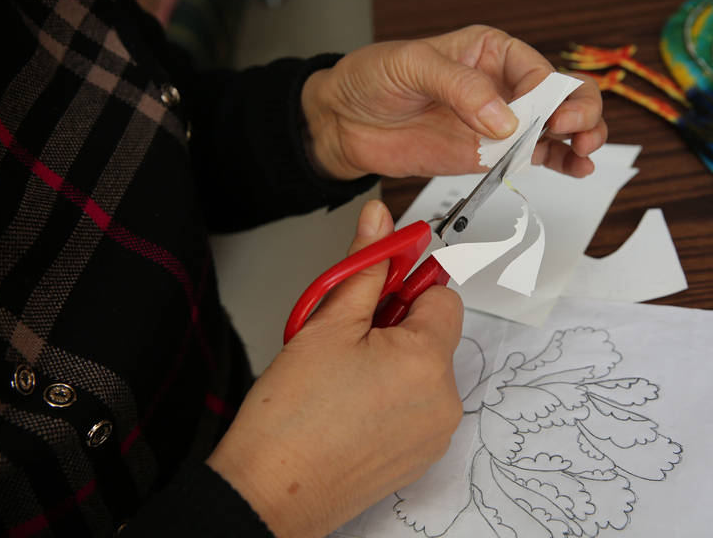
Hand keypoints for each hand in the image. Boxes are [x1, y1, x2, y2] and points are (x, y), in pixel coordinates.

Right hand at [207, 200, 463, 537]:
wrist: (269, 492)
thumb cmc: (290, 419)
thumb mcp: (326, 325)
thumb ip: (363, 267)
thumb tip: (379, 221)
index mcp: (427, 361)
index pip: (442, 295)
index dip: (406, 285)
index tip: (378, 288)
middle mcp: (443, 400)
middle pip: (434, 335)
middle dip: (396, 326)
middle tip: (348, 337)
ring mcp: (434, 433)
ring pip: (424, 371)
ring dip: (394, 362)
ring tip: (344, 376)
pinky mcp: (420, 457)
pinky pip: (418, 407)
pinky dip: (393, 397)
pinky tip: (351, 404)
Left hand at [301, 24, 606, 180]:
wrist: (342, 122)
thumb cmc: (371, 79)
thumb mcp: (412, 66)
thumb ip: (461, 88)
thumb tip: (506, 119)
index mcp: (489, 51)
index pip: (536, 70)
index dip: (553, 94)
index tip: (551, 117)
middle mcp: (501, 86)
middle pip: (560, 95)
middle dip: (578, 111)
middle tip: (574, 132)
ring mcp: (498, 123)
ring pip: (556, 128)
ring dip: (579, 138)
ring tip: (584, 153)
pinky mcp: (489, 155)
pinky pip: (534, 157)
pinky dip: (560, 162)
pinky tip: (575, 167)